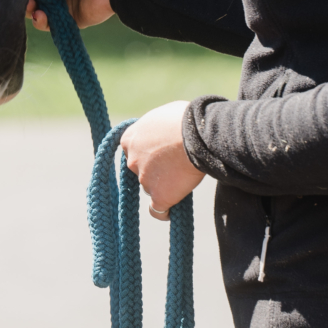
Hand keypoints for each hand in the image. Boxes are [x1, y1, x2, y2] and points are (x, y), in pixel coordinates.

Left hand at [121, 100, 203, 219]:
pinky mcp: (160, 196)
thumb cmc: (185, 119)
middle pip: (140, 171)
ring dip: (163, 186)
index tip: (159, 155)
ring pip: (151, 188)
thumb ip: (155, 129)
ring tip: (183, 178)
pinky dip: (163, 212)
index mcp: (129, 139)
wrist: (198, 135)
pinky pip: (157, 210)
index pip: (132, 151)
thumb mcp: (162, 116)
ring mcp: (144, 180)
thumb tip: (161, 131)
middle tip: (174, 165)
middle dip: (154, 170)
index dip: (147, 154)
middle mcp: (131, 160)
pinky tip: (170, 211)